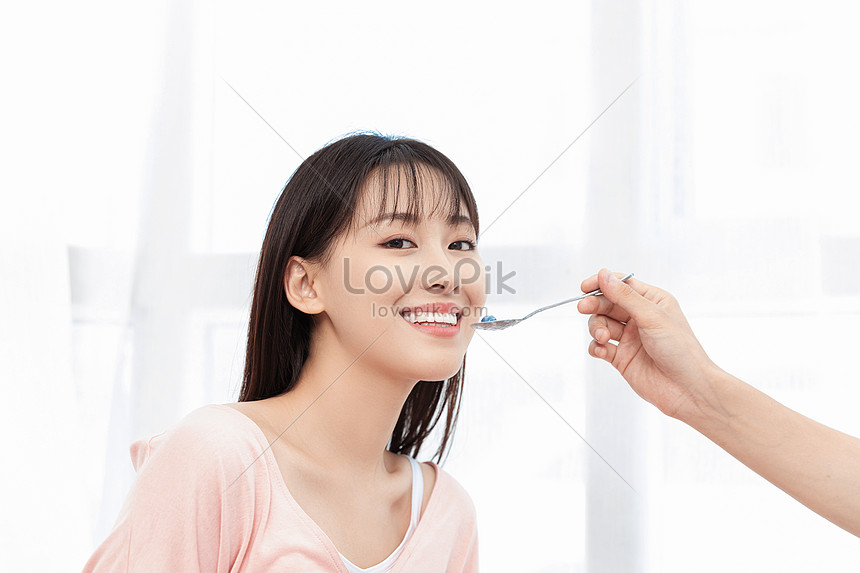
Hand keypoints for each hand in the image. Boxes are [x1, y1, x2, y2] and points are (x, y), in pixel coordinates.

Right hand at [577, 269, 719, 419]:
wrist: (688, 389)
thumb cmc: (680, 350)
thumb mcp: (652, 317)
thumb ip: (625, 297)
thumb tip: (604, 275)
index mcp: (652, 302)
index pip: (621, 285)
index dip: (602, 283)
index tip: (585, 287)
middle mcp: (639, 318)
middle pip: (607, 304)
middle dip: (594, 305)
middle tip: (583, 308)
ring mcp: (630, 338)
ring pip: (601, 325)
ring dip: (597, 328)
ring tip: (602, 337)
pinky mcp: (622, 358)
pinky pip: (600, 347)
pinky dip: (596, 347)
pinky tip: (601, 350)